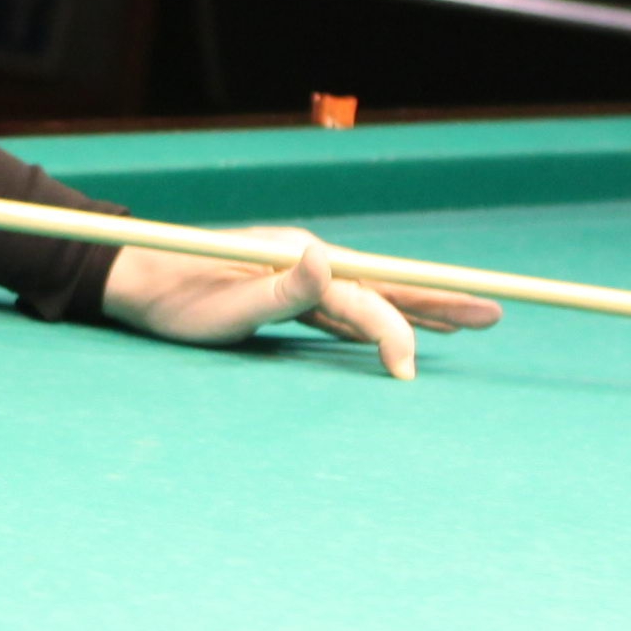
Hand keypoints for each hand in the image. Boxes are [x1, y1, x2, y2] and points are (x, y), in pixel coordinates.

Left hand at [102, 235, 501, 381]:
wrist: (135, 280)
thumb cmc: (173, 298)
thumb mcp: (225, 305)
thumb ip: (282, 290)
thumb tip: (329, 261)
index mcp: (299, 257)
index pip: (365, 297)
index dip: (395, 331)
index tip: (407, 373)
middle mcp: (307, 259)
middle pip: (387, 284)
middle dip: (441, 301)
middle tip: (495, 313)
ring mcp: (300, 274)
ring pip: (373, 297)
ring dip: (422, 309)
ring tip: (469, 320)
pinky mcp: (289, 292)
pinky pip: (348, 309)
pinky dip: (382, 319)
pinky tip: (404, 330)